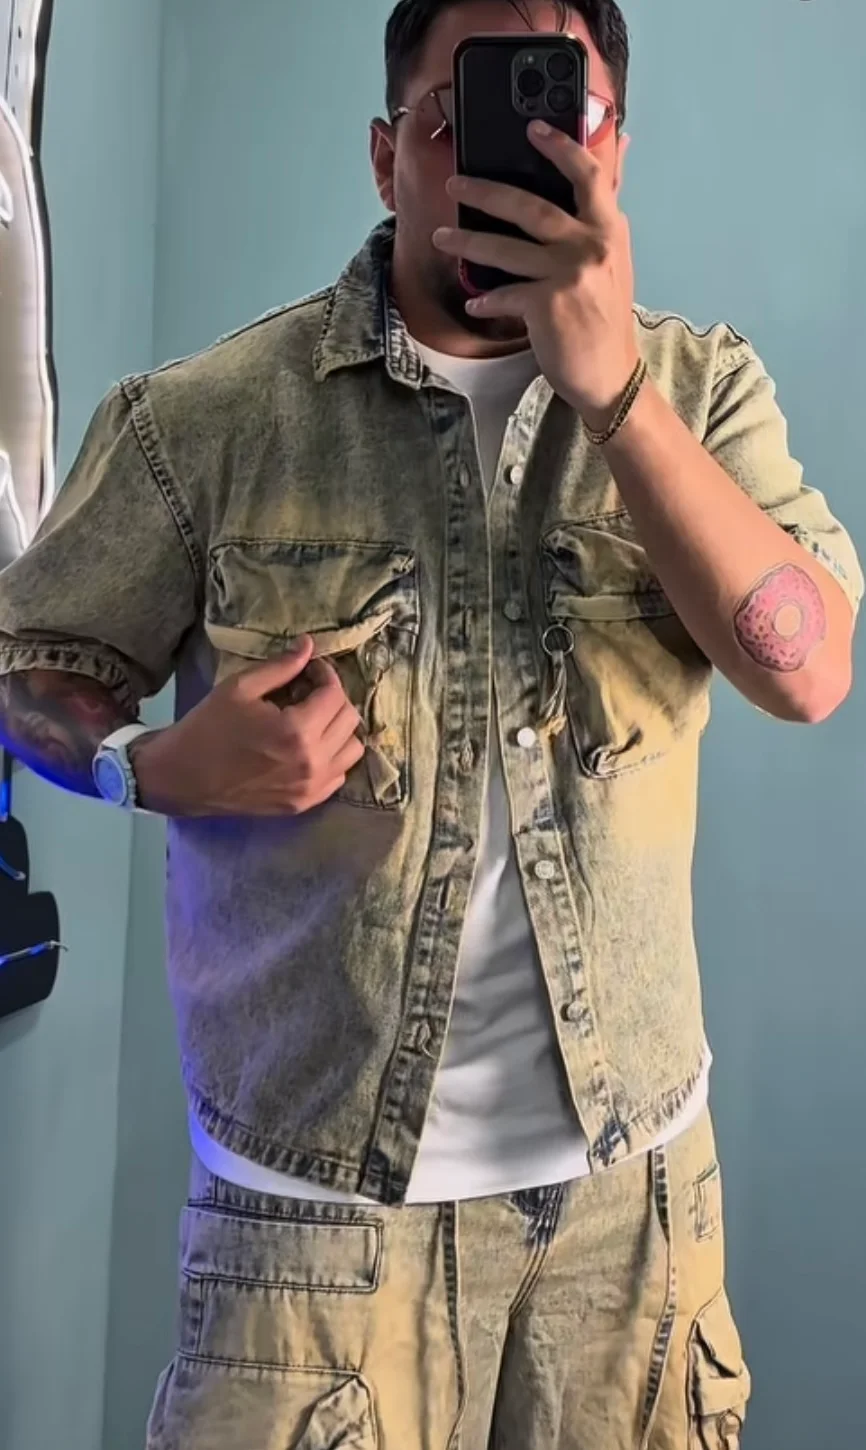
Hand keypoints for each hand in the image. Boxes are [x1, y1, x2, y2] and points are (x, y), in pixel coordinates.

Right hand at [131, 635, 365, 817]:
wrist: (182, 777)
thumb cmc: (208, 728)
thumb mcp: (240, 687)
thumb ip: (281, 667)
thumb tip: (308, 645)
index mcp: (297, 731)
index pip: (334, 695)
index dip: (324, 675)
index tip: (308, 670)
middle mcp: (312, 762)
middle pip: (349, 720)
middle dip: (332, 699)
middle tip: (308, 691)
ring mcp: (311, 788)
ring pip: (352, 749)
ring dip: (338, 729)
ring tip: (312, 719)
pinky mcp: (304, 803)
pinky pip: (339, 776)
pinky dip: (332, 757)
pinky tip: (308, 747)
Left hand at [432, 120, 639, 428]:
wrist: (610, 373)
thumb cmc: (605, 316)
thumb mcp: (615, 258)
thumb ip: (606, 209)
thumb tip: (622, 147)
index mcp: (610, 229)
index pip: (588, 175)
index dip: (560, 146)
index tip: (533, 127)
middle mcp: (592, 246)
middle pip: (530, 206)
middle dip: (485, 192)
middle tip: (454, 184)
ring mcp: (569, 275)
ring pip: (506, 248)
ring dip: (467, 242)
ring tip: (442, 237)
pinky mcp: (548, 305)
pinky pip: (504, 293)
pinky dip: (487, 299)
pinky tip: (476, 303)